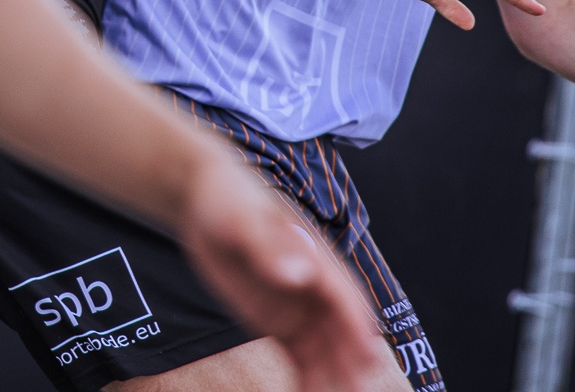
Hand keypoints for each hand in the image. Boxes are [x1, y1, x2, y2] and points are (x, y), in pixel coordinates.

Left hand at [177, 145, 401, 390]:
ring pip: (324, 349)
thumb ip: (270, 247)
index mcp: (315, 258)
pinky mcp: (278, 322)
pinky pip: (299, 356)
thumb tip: (299, 273)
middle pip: (341, 330)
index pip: (345, 297)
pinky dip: (306, 378)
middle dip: (350, 361)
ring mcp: (298, 307)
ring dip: (331, 376)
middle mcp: (314, 287)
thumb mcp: (244, 221)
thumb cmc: (228, 200)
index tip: (368, 357)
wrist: (206, 201)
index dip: (358, 328)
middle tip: (352, 391)